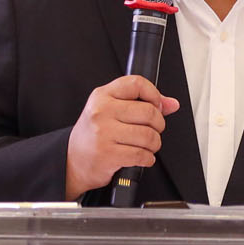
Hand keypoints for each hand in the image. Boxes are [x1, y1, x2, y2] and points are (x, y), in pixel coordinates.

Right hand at [65, 74, 179, 199]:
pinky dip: (148, 158)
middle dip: (158, 125)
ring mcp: (104, 133)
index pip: (137, 83)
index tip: (157, 105)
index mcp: (102, 96)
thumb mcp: (110, 111)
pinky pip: (142, 155)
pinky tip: (141, 157)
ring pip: (149, 135)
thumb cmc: (93, 134)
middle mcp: (102, 111)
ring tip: (145, 146)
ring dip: (154, 144)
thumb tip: (171, 104)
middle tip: (152, 130)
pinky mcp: (108, 154)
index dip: (154, 94)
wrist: (72, 161)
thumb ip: (140, 103)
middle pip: (149, 111)